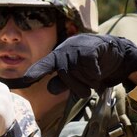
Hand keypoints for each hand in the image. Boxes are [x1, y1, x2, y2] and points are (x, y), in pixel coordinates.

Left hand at [5, 34, 136, 97]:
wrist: (114, 50)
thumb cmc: (89, 64)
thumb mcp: (73, 74)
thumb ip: (61, 82)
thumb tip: (50, 87)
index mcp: (56, 57)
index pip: (42, 67)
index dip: (33, 74)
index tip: (22, 81)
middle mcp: (63, 51)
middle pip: (66, 81)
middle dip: (78, 86)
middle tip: (86, 79)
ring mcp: (76, 49)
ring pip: (81, 80)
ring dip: (90, 82)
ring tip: (94, 71)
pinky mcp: (90, 50)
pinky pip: (92, 75)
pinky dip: (98, 76)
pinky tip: (100, 66)